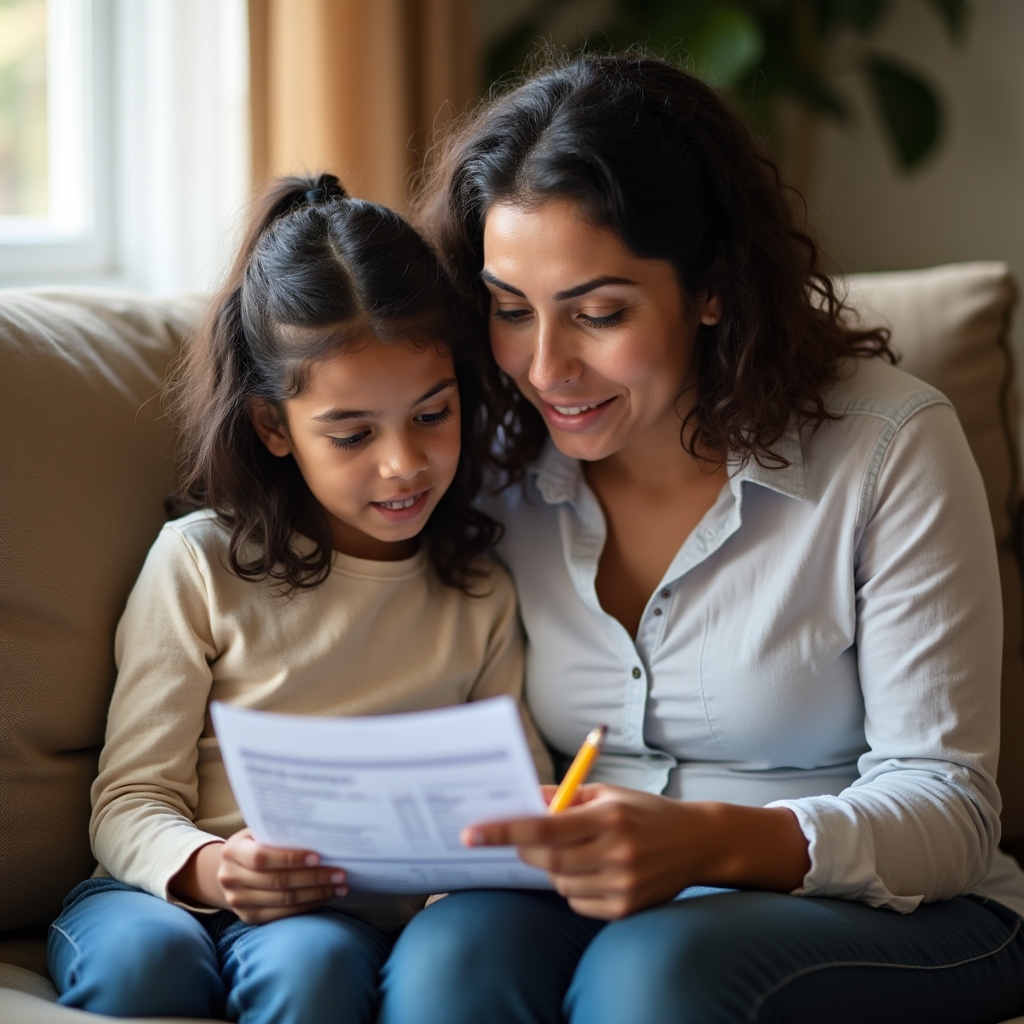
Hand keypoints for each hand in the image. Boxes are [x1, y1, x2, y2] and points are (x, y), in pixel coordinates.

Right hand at [170, 828, 347, 923]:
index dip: (290, 858)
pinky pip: (283, 915)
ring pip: (284, 901)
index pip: (261, 857)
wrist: (230, 871)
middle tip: (340, 873)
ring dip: (316, 894)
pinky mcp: (249, 917)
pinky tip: (324, 897)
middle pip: (277, 881)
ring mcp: (238, 901)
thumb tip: (317, 830)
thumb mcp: (258, 832)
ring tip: (339, 886)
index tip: (318, 856)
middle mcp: (230, 878)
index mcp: (232, 851)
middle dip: (313, 878)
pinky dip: (307, 906)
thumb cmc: (254, 844)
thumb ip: (278, 831)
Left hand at [462, 784, 808, 919]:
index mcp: (608, 816)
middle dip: (524, 852)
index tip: (473, 833)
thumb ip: (565, 796)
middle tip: (520, 842)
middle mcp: (617, 852)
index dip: (505, 831)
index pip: (544, 828)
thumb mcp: (608, 793)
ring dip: (552, 869)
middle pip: (547, 861)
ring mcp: (623, 884)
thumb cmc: (645, 811)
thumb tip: (522, 799)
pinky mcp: (627, 908)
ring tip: (573, 851)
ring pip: (560, 883)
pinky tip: (593, 870)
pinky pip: (578, 901)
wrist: (698, 841)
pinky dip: (573, 887)